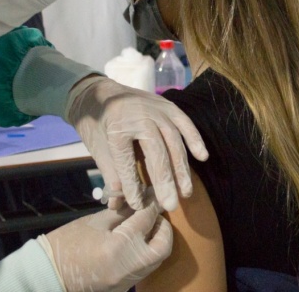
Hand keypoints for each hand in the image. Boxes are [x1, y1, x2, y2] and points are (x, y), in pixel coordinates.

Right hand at [42, 195, 172, 291]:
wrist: (48, 274)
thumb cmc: (66, 243)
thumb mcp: (95, 222)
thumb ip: (122, 213)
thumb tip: (142, 203)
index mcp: (118, 247)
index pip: (146, 221)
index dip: (151, 205)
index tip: (152, 195)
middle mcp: (128, 268)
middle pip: (162, 246)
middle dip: (163, 228)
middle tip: (154, 214)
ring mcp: (127, 282)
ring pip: (156, 260)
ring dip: (156, 241)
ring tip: (145, 226)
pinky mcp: (124, 288)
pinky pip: (143, 269)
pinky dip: (145, 254)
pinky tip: (135, 242)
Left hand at [66, 77, 208, 210]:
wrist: (96, 92)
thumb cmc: (96, 124)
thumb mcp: (97, 149)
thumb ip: (111, 175)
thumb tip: (119, 205)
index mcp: (117, 128)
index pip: (127, 162)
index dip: (132, 186)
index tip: (138, 205)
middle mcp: (139, 117)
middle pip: (156, 152)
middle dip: (165, 181)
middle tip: (170, 205)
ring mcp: (156, 109)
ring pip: (174, 141)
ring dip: (181, 168)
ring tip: (185, 192)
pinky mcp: (166, 105)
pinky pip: (185, 122)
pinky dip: (194, 139)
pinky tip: (202, 157)